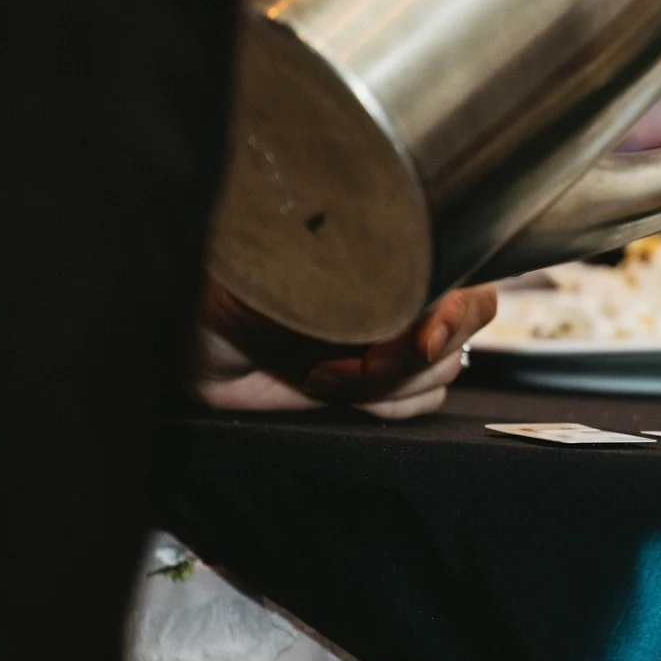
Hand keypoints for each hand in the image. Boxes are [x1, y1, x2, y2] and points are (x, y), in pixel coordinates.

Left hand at [192, 282, 495, 419]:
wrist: (188, 331)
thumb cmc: (243, 279)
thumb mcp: (316, 272)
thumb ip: (378, 284)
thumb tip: (427, 322)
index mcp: (402, 255)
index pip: (472, 284)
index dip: (459, 315)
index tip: (422, 335)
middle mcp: (405, 296)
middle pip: (463, 338)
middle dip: (412, 357)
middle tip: (362, 357)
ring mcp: (387, 341)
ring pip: (440, 376)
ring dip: (386, 383)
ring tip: (327, 370)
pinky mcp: (365, 384)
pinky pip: (412, 405)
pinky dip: (377, 404)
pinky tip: (324, 385)